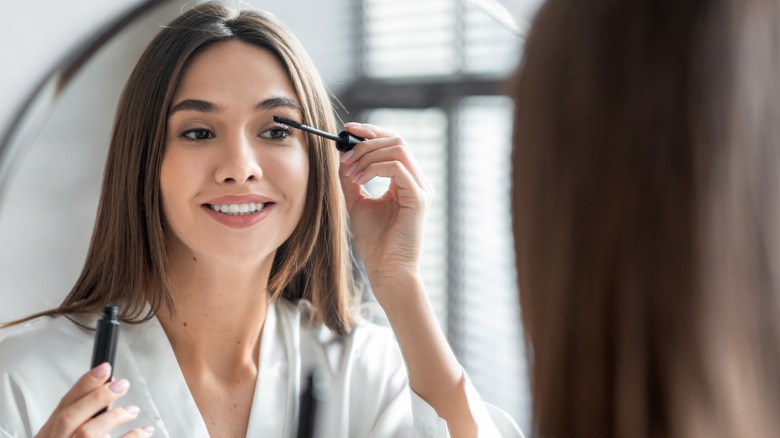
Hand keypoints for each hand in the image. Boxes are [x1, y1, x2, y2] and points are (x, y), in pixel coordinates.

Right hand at [35, 363, 152, 437]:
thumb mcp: (62, 435)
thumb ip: (80, 417)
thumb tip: (108, 390)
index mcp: (47, 436)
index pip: (64, 404)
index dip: (84, 384)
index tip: (104, 368)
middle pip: (71, 418)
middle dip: (97, 397)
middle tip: (121, 384)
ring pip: (88, 434)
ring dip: (114, 418)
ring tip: (133, 410)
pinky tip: (143, 432)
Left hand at [338, 123, 433, 292]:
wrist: (386, 270)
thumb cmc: (375, 243)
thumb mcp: (358, 203)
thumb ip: (352, 179)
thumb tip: (343, 154)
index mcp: (406, 181)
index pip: (393, 143)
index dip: (371, 132)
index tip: (347, 129)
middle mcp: (417, 181)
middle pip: (397, 140)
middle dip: (366, 143)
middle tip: (344, 157)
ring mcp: (420, 189)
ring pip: (398, 149)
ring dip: (368, 155)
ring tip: (351, 173)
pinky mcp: (418, 199)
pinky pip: (397, 168)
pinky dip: (374, 168)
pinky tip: (359, 180)